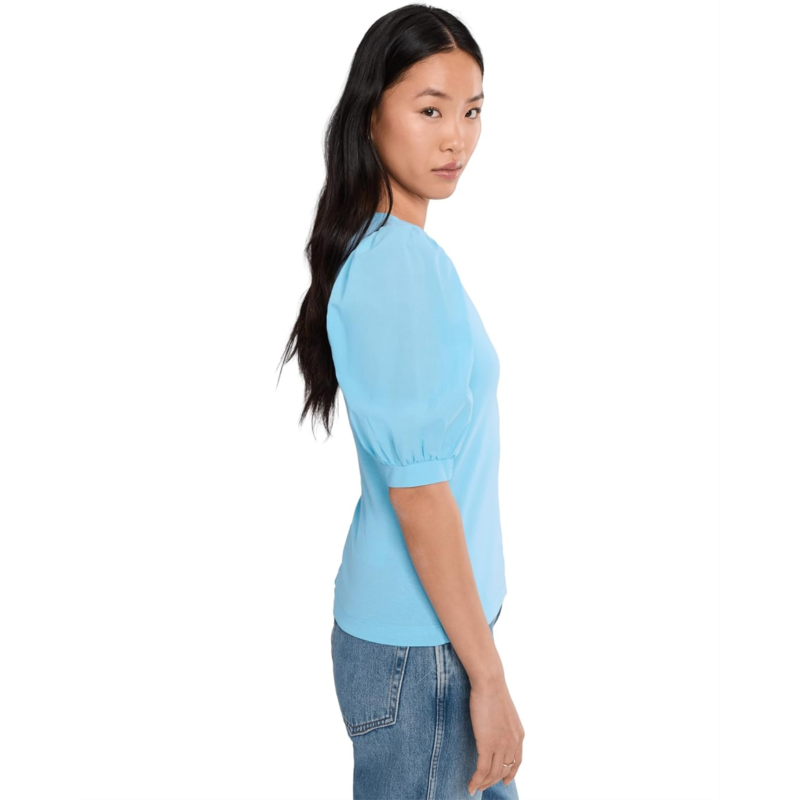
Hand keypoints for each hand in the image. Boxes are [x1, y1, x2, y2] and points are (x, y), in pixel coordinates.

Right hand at [467, 677, 524, 794]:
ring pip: (493, 773)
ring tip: (475, 787)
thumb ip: (503, 723)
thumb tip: (495, 726)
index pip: (517, 761)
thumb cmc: (493, 690)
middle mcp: (513, 742)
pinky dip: (476, 780)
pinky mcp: (487, 744)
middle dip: (493, 781)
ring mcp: (501, 744)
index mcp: (519, 734)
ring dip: (483, 783)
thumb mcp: (505, 711)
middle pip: (504, 770)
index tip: (505, 780)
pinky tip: (470, 785)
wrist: (490, 682)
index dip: (511, 773)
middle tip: (483, 785)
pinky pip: (482, 770)